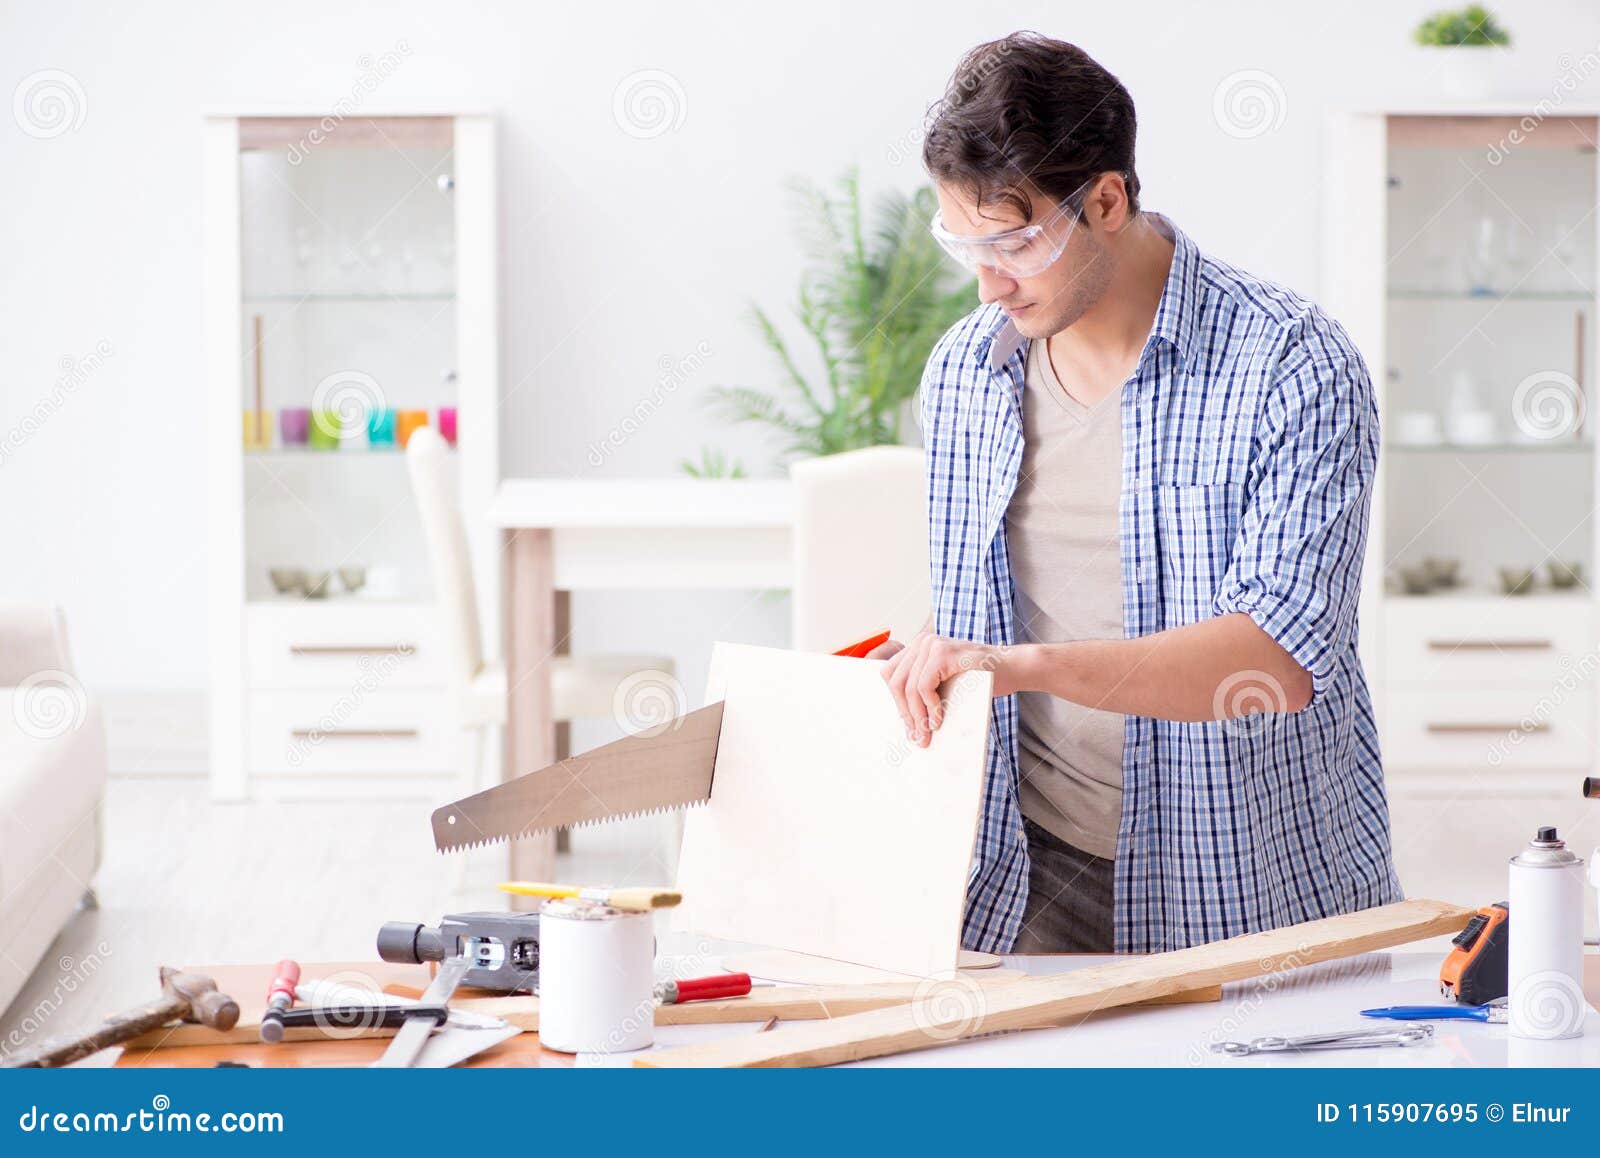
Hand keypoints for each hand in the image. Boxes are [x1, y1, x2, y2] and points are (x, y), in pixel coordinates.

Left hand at [879, 633, 1019, 747]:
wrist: (1013, 668)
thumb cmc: (981, 678)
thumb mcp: (946, 681)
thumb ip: (926, 688)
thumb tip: (906, 720)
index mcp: (919, 647)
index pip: (890, 674)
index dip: (896, 702)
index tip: (908, 726)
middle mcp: (922, 641)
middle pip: (896, 682)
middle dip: (905, 713)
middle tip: (916, 736)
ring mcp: (932, 644)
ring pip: (909, 687)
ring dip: (917, 715)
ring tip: (927, 733)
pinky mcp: (943, 653)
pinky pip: (924, 686)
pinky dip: (930, 708)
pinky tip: (939, 719)